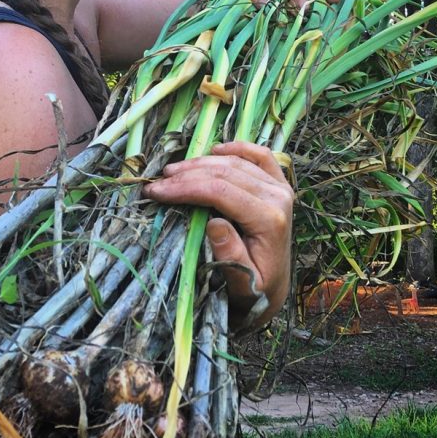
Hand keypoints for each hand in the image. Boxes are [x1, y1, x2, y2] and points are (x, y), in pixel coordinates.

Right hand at [142, 141, 292, 329]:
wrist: (275, 289)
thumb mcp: (241, 285)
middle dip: (186, 175)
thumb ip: (230, 257)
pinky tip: (215, 148)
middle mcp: (278, 197)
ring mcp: (280, 188)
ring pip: (235, 162)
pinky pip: (260, 156)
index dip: (186, 187)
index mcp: (270, 219)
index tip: (156, 192)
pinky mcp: (278, 184)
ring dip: (201, 163)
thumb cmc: (253, 289)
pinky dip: (237, 148)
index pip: (221, 191)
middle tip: (156, 184)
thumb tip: (214, 223)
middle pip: (225, 172)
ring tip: (171, 171)